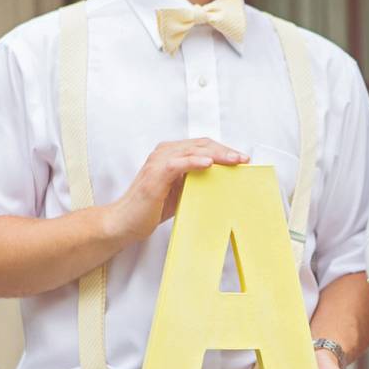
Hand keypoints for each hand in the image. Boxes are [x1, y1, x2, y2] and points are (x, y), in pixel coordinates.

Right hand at [106, 138, 247, 242]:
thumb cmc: (151, 209)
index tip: (243, 159)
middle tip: (244, 159)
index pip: (202, 146)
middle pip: (201, 145)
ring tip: (234, 160)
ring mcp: (158, 162)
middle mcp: (164, 153)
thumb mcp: (181, 192)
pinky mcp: (154, 175)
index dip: (224, 150)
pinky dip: (194, 162)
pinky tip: (209, 164)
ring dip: (216, 155)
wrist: (124, 223)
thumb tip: (224, 181)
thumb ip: (197, 181)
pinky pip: (177, 164)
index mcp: (171, 155)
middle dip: (225, 151)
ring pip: (192, 151)